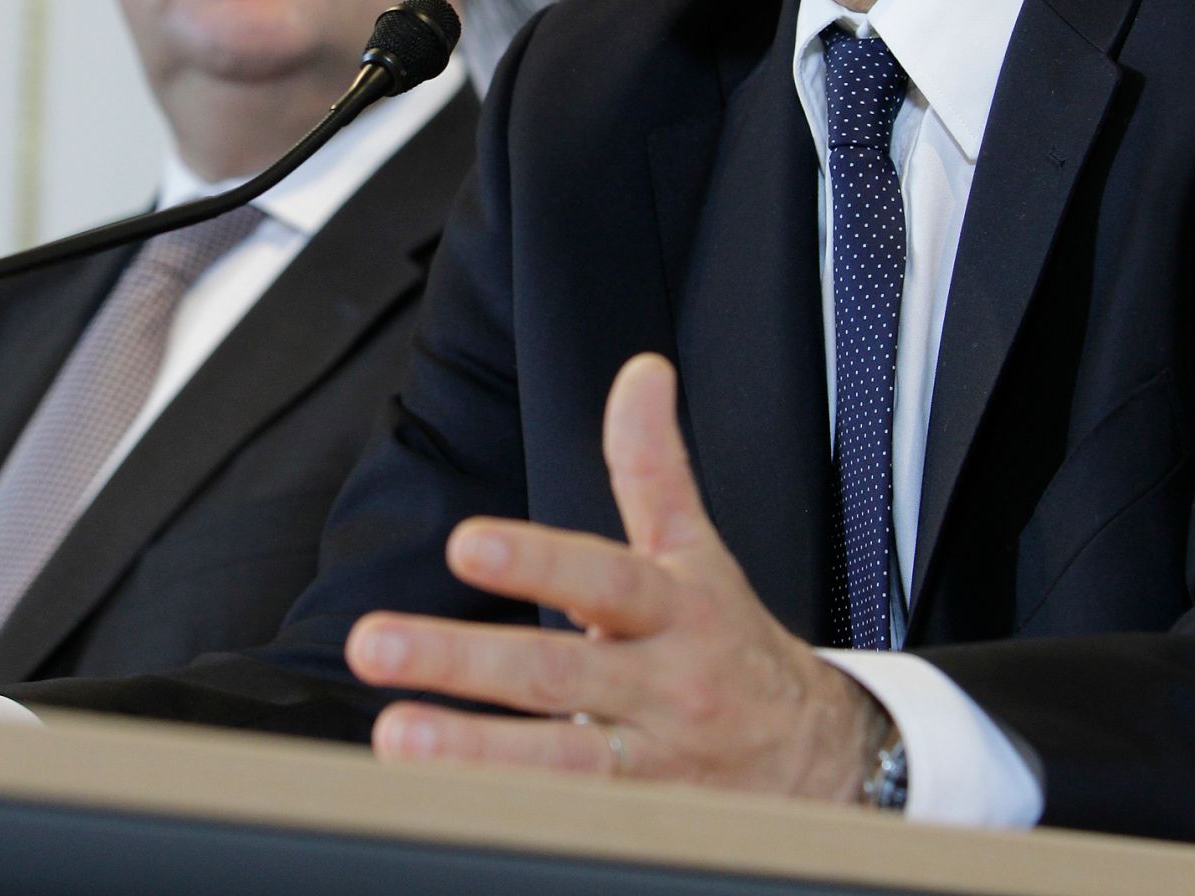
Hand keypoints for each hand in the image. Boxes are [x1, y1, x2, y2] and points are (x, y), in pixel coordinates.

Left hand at [346, 353, 888, 797]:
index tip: (467, 545)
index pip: (603, 578)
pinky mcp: (638, 821)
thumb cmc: (731, 642)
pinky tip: (437, 806)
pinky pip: (571, 818)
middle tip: (377, 644)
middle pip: (556, 674)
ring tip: (395, 738)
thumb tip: (641, 373)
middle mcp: (660, 684)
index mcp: (672, 607)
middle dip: (462, 661)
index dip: (537, 561)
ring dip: (470, 753)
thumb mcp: (698, 548)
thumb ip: (653, 463)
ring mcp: (648, 763)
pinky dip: (507, 810)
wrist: (817, 758)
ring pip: (557, 763)